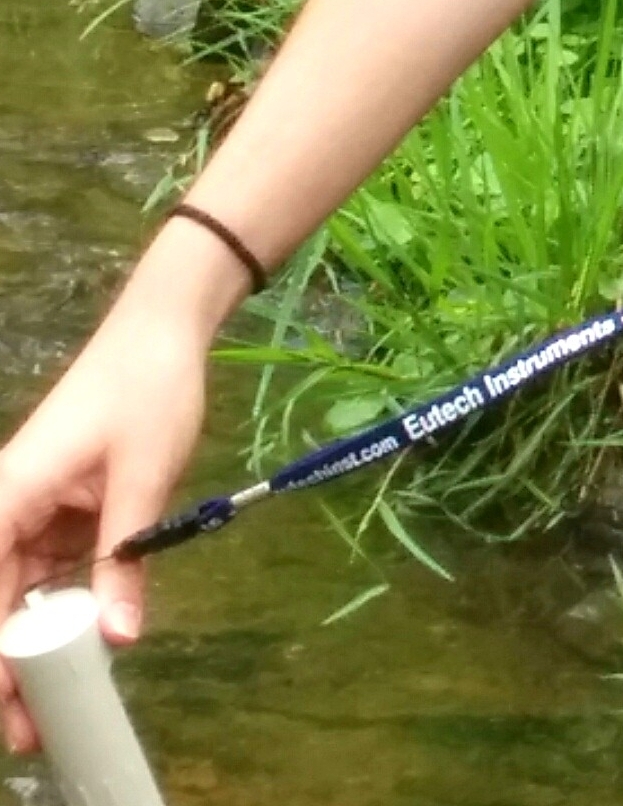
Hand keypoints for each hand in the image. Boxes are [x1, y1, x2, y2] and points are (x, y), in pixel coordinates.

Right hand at [0, 300, 208, 753]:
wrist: (166, 331)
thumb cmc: (148, 389)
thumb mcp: (144, 475)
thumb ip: (127, 556)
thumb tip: (119, 640)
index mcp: (9, 495)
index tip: (6, 705)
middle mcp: (9, 507)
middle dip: (7, 668)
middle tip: (30, 732)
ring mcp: (33, 511)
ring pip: (20, 597)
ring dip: (32, 650)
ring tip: (49, 713)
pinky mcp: (61, 513)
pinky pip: (51, 576)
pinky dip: (61, 616)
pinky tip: (77, 656)